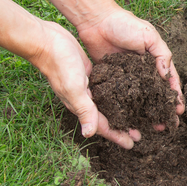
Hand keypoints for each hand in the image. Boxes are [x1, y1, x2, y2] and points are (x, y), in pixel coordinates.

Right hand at [29, 21, 141, 148]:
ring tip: (135, 115)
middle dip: (122, 127)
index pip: (102, 126)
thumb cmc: (59, 65)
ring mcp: (87, 87)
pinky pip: (105, 89)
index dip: (117, 136)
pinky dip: (116, 94)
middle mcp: (84, 99)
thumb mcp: (74, 88)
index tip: (132, 144)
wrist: (47, 41)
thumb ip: (84, 110)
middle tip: (139, 133)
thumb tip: (88, 135)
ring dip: (121, 111)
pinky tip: (126, 93)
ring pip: (107, 104)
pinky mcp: (90, 74)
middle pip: (106, 118)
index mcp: (80, 105)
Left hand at [76, 8, 184, 122]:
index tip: (179, 111)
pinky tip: (128, 120)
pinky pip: (120, 97)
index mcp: (155, 60)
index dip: (175, 96)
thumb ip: (161, 54)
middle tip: (167, 126)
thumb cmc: (124, 24)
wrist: (96, 20)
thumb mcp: (149, 36)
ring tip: (150, 127)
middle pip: (155, 95)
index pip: (169, 81)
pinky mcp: (111, 80)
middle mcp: (143, 71)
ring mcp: (127, 77)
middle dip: (162, 110)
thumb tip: (167, 75)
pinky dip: (125, 108)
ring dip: (145, 113)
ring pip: (139, 99)